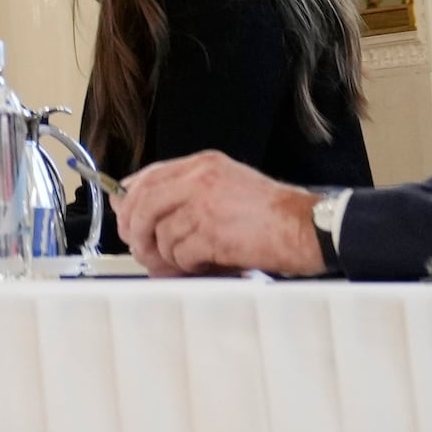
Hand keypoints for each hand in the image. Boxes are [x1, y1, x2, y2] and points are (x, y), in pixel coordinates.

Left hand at [118, 153, 323, 276]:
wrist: (306, 228)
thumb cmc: (272, 214)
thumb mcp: (228, 186)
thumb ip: (191, 193)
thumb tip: (150, 214)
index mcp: (202, 165)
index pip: (149, 176)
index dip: (130, 199)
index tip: (124, 216)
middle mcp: (199, 179)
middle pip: (144, 204)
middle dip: (136, 231)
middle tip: (141, 250)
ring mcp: (204, 205)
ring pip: (160, 234)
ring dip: (166, 256)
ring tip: (181, 264)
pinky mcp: (212, 234)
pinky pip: (180, 254)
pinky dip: (186, 266)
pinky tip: (202, 266)